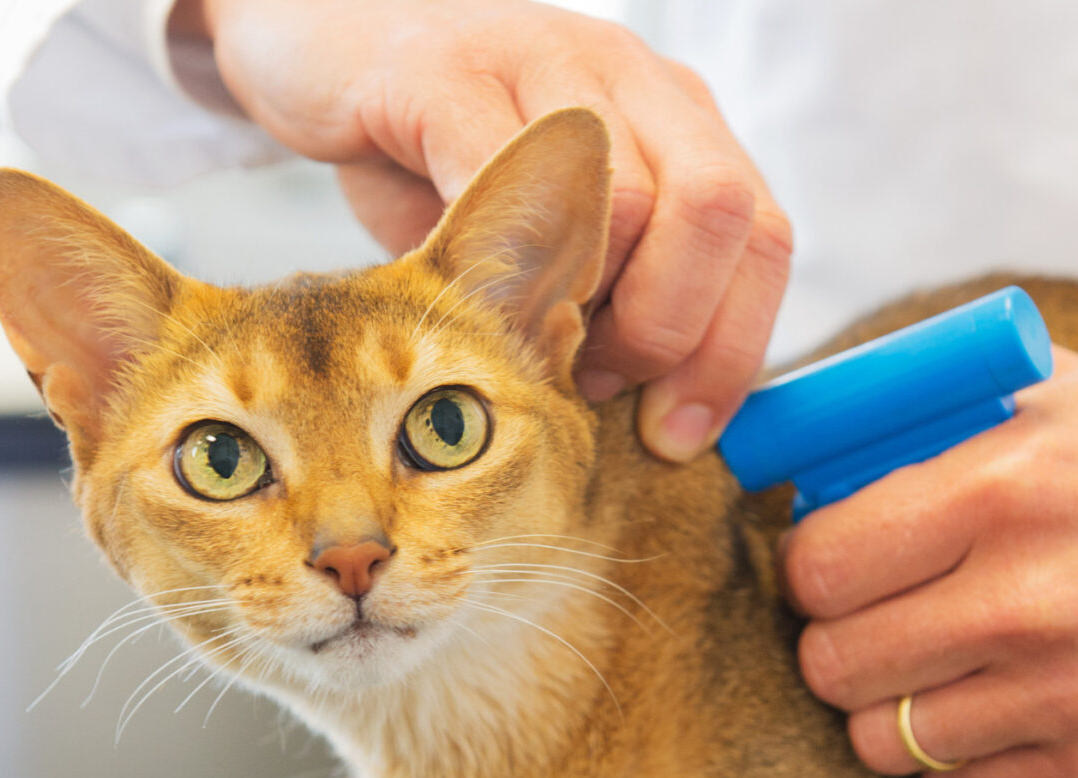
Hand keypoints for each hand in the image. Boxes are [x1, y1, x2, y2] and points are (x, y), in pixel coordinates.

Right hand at [170, 0, 792, 461]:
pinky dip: (499, 262)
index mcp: (677, 120)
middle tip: (599, 384)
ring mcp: (546, 62)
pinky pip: (508, 177)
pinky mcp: (447, 73)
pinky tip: (467, 296)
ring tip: (529, 345)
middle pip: (721, 214)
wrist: (314, 43)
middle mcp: (632, 78)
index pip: (763, 240)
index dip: (733, 352)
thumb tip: (653, 417)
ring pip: (631, 202)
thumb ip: (607, 298)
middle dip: (672, 333)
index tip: (676, 433)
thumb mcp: (544, 229)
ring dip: (589, 310)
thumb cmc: (435, 151)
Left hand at [780, 349, 1077, 777]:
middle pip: (835, 662)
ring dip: (891, 711)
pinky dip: (957, 762)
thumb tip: (798, 440)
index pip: (820, 563)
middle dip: (839, 643)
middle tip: (876, 624)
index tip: (837, 567)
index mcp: (1010, 484)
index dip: (812, 568)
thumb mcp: (1062, 393)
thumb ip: (929, 408)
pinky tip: (998, 712)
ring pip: (884, 741)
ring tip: (934, 672)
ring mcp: (1076, 693)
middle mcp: (1036, 594)